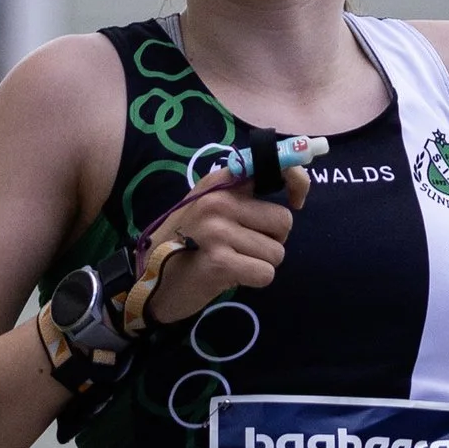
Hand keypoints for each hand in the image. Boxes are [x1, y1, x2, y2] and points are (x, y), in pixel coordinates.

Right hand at [140, 165, 309, 324]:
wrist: (150, 281)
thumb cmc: (188, 244)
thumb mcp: (211, 209)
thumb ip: (245, 196)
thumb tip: (295, 193)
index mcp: (220, 181)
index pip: (273, 166)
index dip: (298, 182)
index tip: (298, 201)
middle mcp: (218, 200)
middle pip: (283, 221)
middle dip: (273, 240)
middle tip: (244, 246)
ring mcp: (216, 230)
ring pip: (277, 252)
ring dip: (261, 263)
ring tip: (232, 260)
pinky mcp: (219, 261)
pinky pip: (265, 273)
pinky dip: (254, 280)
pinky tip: (231, 275)